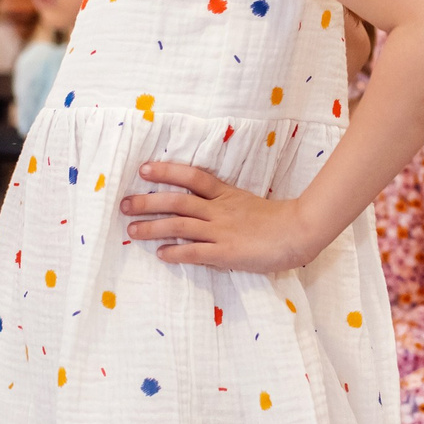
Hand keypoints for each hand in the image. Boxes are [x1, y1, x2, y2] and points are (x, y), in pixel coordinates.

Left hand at [122, 161, 322, 271]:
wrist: (300, 232)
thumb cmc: (276, 221)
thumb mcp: (247, 204)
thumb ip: (224, 206)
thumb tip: (200, 213)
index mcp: (226, 194)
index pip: (192, 176)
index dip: (167, 171)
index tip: (143, 169)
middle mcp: (219, 209)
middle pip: (177, 200)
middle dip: (148, 201)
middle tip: (124, 204)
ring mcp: (222, 230)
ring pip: (180, 225)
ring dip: (152, 227)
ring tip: (132, 231)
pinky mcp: (226, 252)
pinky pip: (195, 252)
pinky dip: (175, 252)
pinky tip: (161, 254)